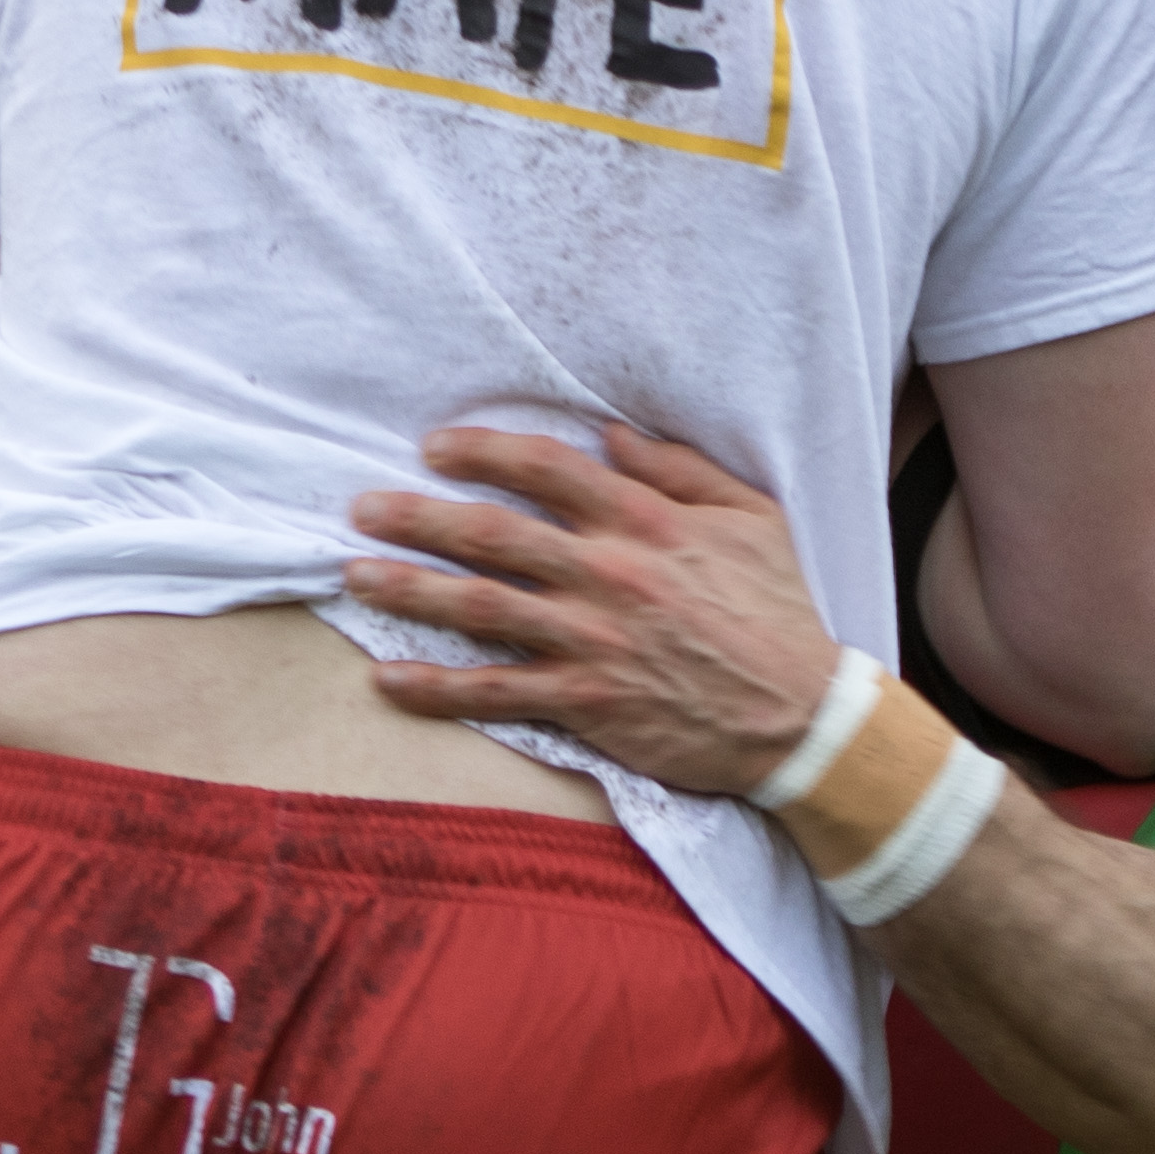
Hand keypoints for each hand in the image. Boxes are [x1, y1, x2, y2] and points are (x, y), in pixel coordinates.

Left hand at [344, 424, 845, 797]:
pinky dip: (437, 687)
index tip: (434, 446)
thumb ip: (679, 471)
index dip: (482, 451)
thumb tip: (610, 434)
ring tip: (353, 576)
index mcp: (647, 523)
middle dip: (417, 516)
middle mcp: (609, 575)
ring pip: (479, 607)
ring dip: (408, 589)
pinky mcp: (588, 703)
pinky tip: (387, 678)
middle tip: (360, 507)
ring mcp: (593, 642)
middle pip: (491, 534)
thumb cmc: (779, 613)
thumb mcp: (752, 518)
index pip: (546, 469)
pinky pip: (496, 692)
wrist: (802, 719)